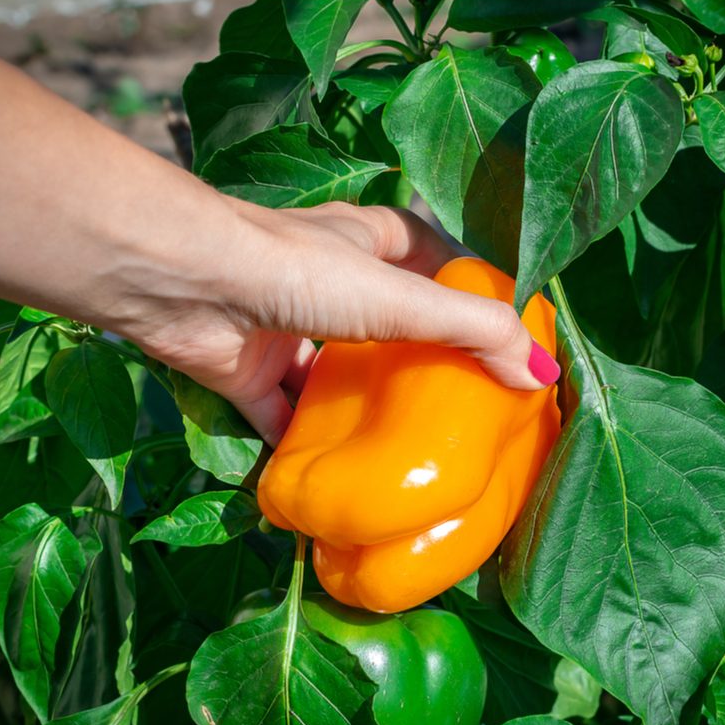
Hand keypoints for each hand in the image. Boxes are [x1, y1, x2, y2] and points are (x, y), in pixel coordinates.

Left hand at [129, 199, 559, 443]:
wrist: (181, 283)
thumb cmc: (298, 269)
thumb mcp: (401, 294)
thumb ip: (474, 330)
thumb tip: (543, 375)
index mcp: (371, 242)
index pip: (437, 263)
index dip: (472, 296)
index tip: (506, 343)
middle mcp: (330, 282)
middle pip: (391, 326)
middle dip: (423, 364)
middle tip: (466, 412)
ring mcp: (290, 329)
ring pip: (341, 377)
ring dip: (367, 411)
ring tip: (413, 455)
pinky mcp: (253, 374)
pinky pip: (290, 418)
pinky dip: (311, 447)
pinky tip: (343, 482)